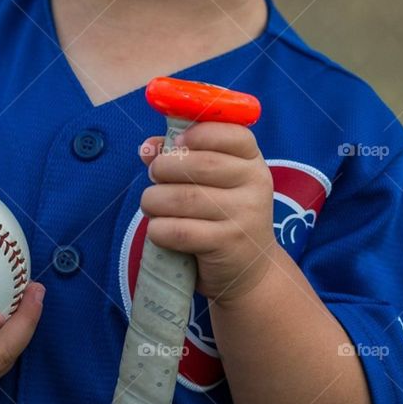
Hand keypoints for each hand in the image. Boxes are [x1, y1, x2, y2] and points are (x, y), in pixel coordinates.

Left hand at [138, 122, 276, 305]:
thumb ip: (180, 158)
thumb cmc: (221, 216)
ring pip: (184, 198)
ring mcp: (245, 215)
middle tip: (154, 176)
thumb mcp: (211, 182)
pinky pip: (179, 230)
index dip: (201, 133)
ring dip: (154, 199)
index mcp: (252, 162)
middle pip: (201, 164)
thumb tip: (147, 147)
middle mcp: (255, 185)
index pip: (234, 134)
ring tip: (150, 203)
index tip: (177, 142)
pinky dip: (158, 228)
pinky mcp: (228, 244)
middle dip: (165, 167)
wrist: (248, 270)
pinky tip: (158, 229)